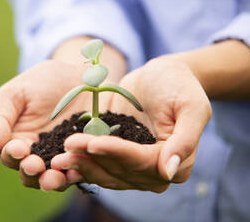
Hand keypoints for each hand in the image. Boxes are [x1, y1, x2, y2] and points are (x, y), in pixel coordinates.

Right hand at [0, 60, 110, 190]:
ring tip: (56, 176)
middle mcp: (38, 154)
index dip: (12, 155)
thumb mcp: (16, 93)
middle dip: (31, 171)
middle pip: (30, 173)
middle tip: (34, 166)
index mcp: (17, 141)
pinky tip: (77, 170)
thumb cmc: (42, 82)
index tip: (18, 148)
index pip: (9, 155)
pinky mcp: (84, 155)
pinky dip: (78, 172)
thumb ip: (0, 118)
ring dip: (53, 180)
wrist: (81, 74)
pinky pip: (80, 169)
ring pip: (53, 178)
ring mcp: (62, 157)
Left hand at [52, 56, 211, 191]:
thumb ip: (185, 139)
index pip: (143, 162)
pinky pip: (98, 164)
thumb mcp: (191, 105)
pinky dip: (81, 162)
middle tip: (67, 149)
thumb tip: (170, 171)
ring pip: (106, 173)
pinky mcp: (117, 157)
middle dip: (93, 160)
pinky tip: (63, 157)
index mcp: (178, 162)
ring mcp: (134, 166)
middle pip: (121, 171)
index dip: (118, 154)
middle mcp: (155, 171)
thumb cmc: (179, 85)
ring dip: (82, 166)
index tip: (94, 143)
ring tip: (58, 157)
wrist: (161, 76)